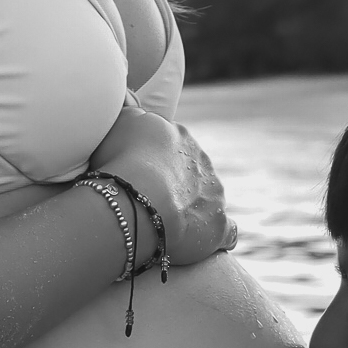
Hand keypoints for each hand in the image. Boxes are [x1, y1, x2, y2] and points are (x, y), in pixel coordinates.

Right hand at [88, 108, 236, 267]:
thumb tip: (134, 105)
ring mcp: (215, 194)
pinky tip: (206, 241)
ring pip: (208, 198)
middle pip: (191, 171)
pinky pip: (227, 232)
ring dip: (193, 209)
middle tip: (149, 201)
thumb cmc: (121, 160)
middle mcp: (202, 161)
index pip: (172, 145)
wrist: (137, 196)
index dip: (154, 161)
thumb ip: (130, 112)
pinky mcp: (219, 225)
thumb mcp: (120, 123)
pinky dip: (219, 236)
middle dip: (175, 184)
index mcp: (179, 136)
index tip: (138, 174)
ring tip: (166, 225)